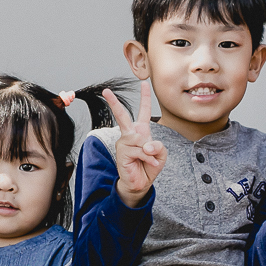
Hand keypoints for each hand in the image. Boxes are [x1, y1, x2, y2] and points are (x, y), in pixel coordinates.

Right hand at [104, 82, 166, 207]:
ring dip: (150, 152)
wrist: (141, 183)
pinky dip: (148, 158)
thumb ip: (158, 146)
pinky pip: (140, 150)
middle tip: (105, 91)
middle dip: (113, 102)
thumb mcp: (161, 154)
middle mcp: (130, 134)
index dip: (144, 97)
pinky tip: (148, 164)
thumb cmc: (149, 166)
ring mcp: (124, 143)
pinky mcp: (122, 152)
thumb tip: (145, 144)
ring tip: (150, 160)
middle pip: (122, 115)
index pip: (143, 111)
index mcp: (141, 131)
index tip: (143, 82)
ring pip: (140, 139)